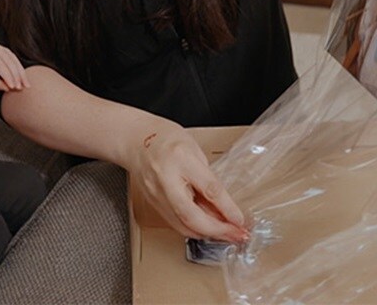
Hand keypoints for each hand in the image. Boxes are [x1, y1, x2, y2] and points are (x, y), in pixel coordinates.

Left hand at [0, 44, 27, 90]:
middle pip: (10, 64)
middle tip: (20, 88)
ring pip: (16, 63)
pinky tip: (24, 80)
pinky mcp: (10, 53)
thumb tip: (7, 88)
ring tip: (26, 85)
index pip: (0, 66)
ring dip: (22, 75)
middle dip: (16, 77)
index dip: (7, 77)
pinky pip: (17, 62)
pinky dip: (21, 72)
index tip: (12, 87)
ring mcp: (5, 50)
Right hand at [131, 126, 249, 243]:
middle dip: (218, 231)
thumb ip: (208, 178)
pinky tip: (207, 231)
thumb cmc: (166, 139)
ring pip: (183, 226)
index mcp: (181, 159)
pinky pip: (175, 223)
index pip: (209, 189)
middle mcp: (166, 180)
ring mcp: (157, 195)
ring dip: (207, 235)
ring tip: (228, 236)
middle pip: (192, 216)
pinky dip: (193, 230)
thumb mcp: (195, 151)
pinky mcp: (153, 205)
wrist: (135, 140)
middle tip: (238, 236)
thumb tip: (224, 207)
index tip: (240, 221)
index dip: (227, 209)